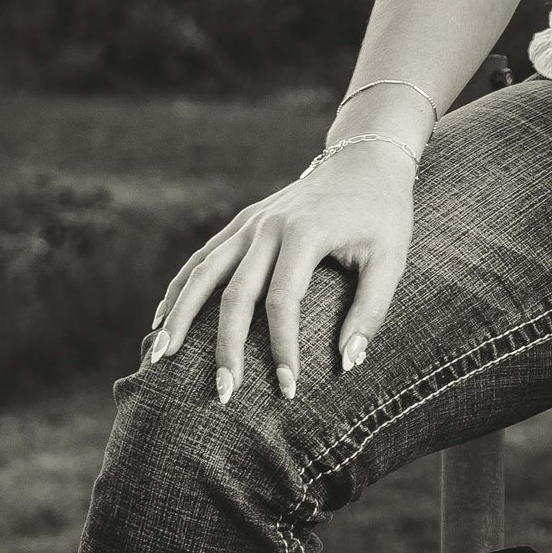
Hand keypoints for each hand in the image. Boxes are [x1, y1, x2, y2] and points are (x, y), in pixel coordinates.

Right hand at [146, 144, 415, 408]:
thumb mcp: (391, 259)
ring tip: (159, 358)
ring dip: (180, 316)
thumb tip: (348, 363)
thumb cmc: (383, 214)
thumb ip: (371, 310)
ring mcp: (250, 222)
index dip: (282, 348)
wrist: (365, 158)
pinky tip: (161, 319)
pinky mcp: (242, 222)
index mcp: (305, 233)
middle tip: (223, 394)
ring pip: (203, 273)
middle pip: (235, 294)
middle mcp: (269, 227)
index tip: (287, 388)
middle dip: (226, 348)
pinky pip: (202, 258)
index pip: (283, 302)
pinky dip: (178, 288)